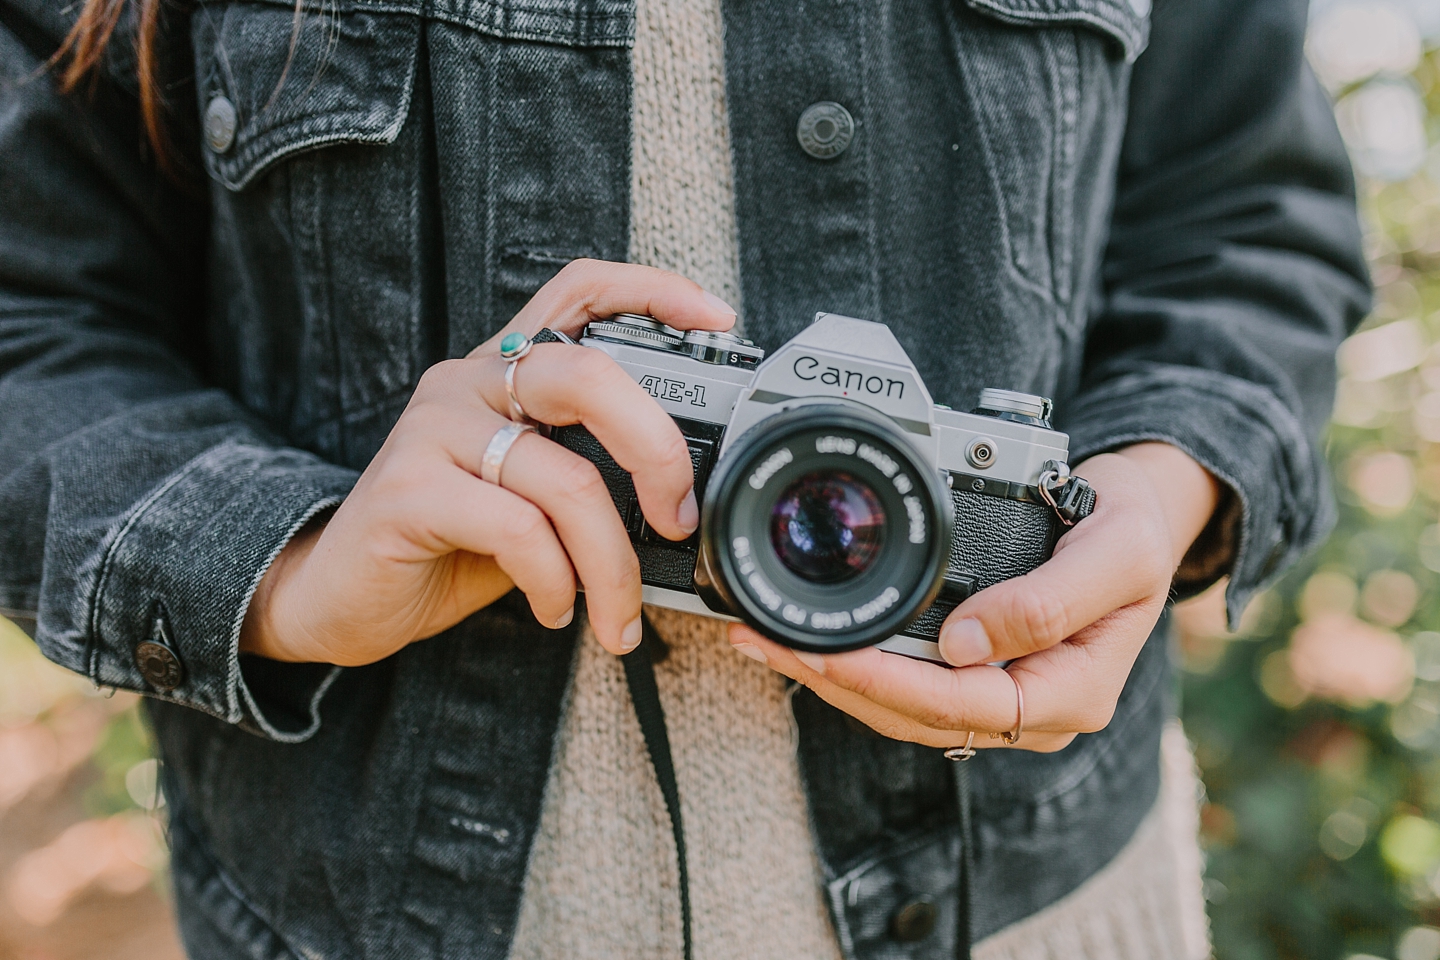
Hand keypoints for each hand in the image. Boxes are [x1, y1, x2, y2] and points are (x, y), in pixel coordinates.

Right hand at [241, 259, 737, 665]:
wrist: (340, 596)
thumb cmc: (449, 545)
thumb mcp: (532, 500)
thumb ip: (589, 477)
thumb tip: (685, 505)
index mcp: (503, 371)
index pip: (579, 292)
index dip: (652, 290)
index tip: (720, 318)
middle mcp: (468, 382)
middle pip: (587, 374)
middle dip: (656, 449)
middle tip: (682, 517)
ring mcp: (433, 430)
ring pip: (566, 478)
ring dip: (612, 564)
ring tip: (616, 615)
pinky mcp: (408, 490)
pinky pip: (520, 531)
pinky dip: (557, 583)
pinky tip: (555, 610)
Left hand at [728, 443, 1220, 752]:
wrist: (1139, 513)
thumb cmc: (1133, 527)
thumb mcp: (1117, 552)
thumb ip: (1050, 601)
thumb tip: (963, 643)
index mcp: (1072, 691)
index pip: (963, 705)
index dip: (887, 683)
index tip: (825, 653)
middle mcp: (1034, 709)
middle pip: (916, 714)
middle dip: (835, 681)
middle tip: (763, 640)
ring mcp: (1002, 696)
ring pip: (902, 706)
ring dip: (830, 676)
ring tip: (763, 639)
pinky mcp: (977, 674)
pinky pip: (906, 682)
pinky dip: (853, 662)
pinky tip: (808, 641)